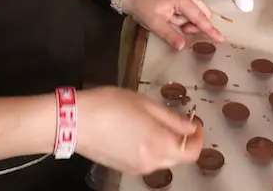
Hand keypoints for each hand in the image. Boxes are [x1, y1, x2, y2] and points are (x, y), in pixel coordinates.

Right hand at [78, 87, 203, 174]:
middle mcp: (151, 163)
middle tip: (177, 119)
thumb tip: (190, 126)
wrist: (74, 121)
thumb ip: (171, 118)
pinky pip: (146, 160)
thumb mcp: (144, 103)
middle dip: (181, 139)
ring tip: (152, 122)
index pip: (192, 152)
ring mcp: (136, 168)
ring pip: (162, 159)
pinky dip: (149, 148)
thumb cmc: (109, 105)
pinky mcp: (123, 168)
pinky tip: (136, 131)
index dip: (198, 137)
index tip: (195, 122)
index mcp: (160, 145)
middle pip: (178, 157)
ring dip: (165, 143)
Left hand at [122, 0, 223, 49]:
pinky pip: (192, 10)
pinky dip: (187, 18)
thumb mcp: (155, 24)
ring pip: (198, 13)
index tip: (221, 39)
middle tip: (181, 30)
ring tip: (173, 23)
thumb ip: (170, 35)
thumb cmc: (144, 9)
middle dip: (195, 26)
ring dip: (190, 22)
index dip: (210, 29)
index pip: (199, 17)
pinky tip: (175, 19)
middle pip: (203, 14)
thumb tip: (182, 47)